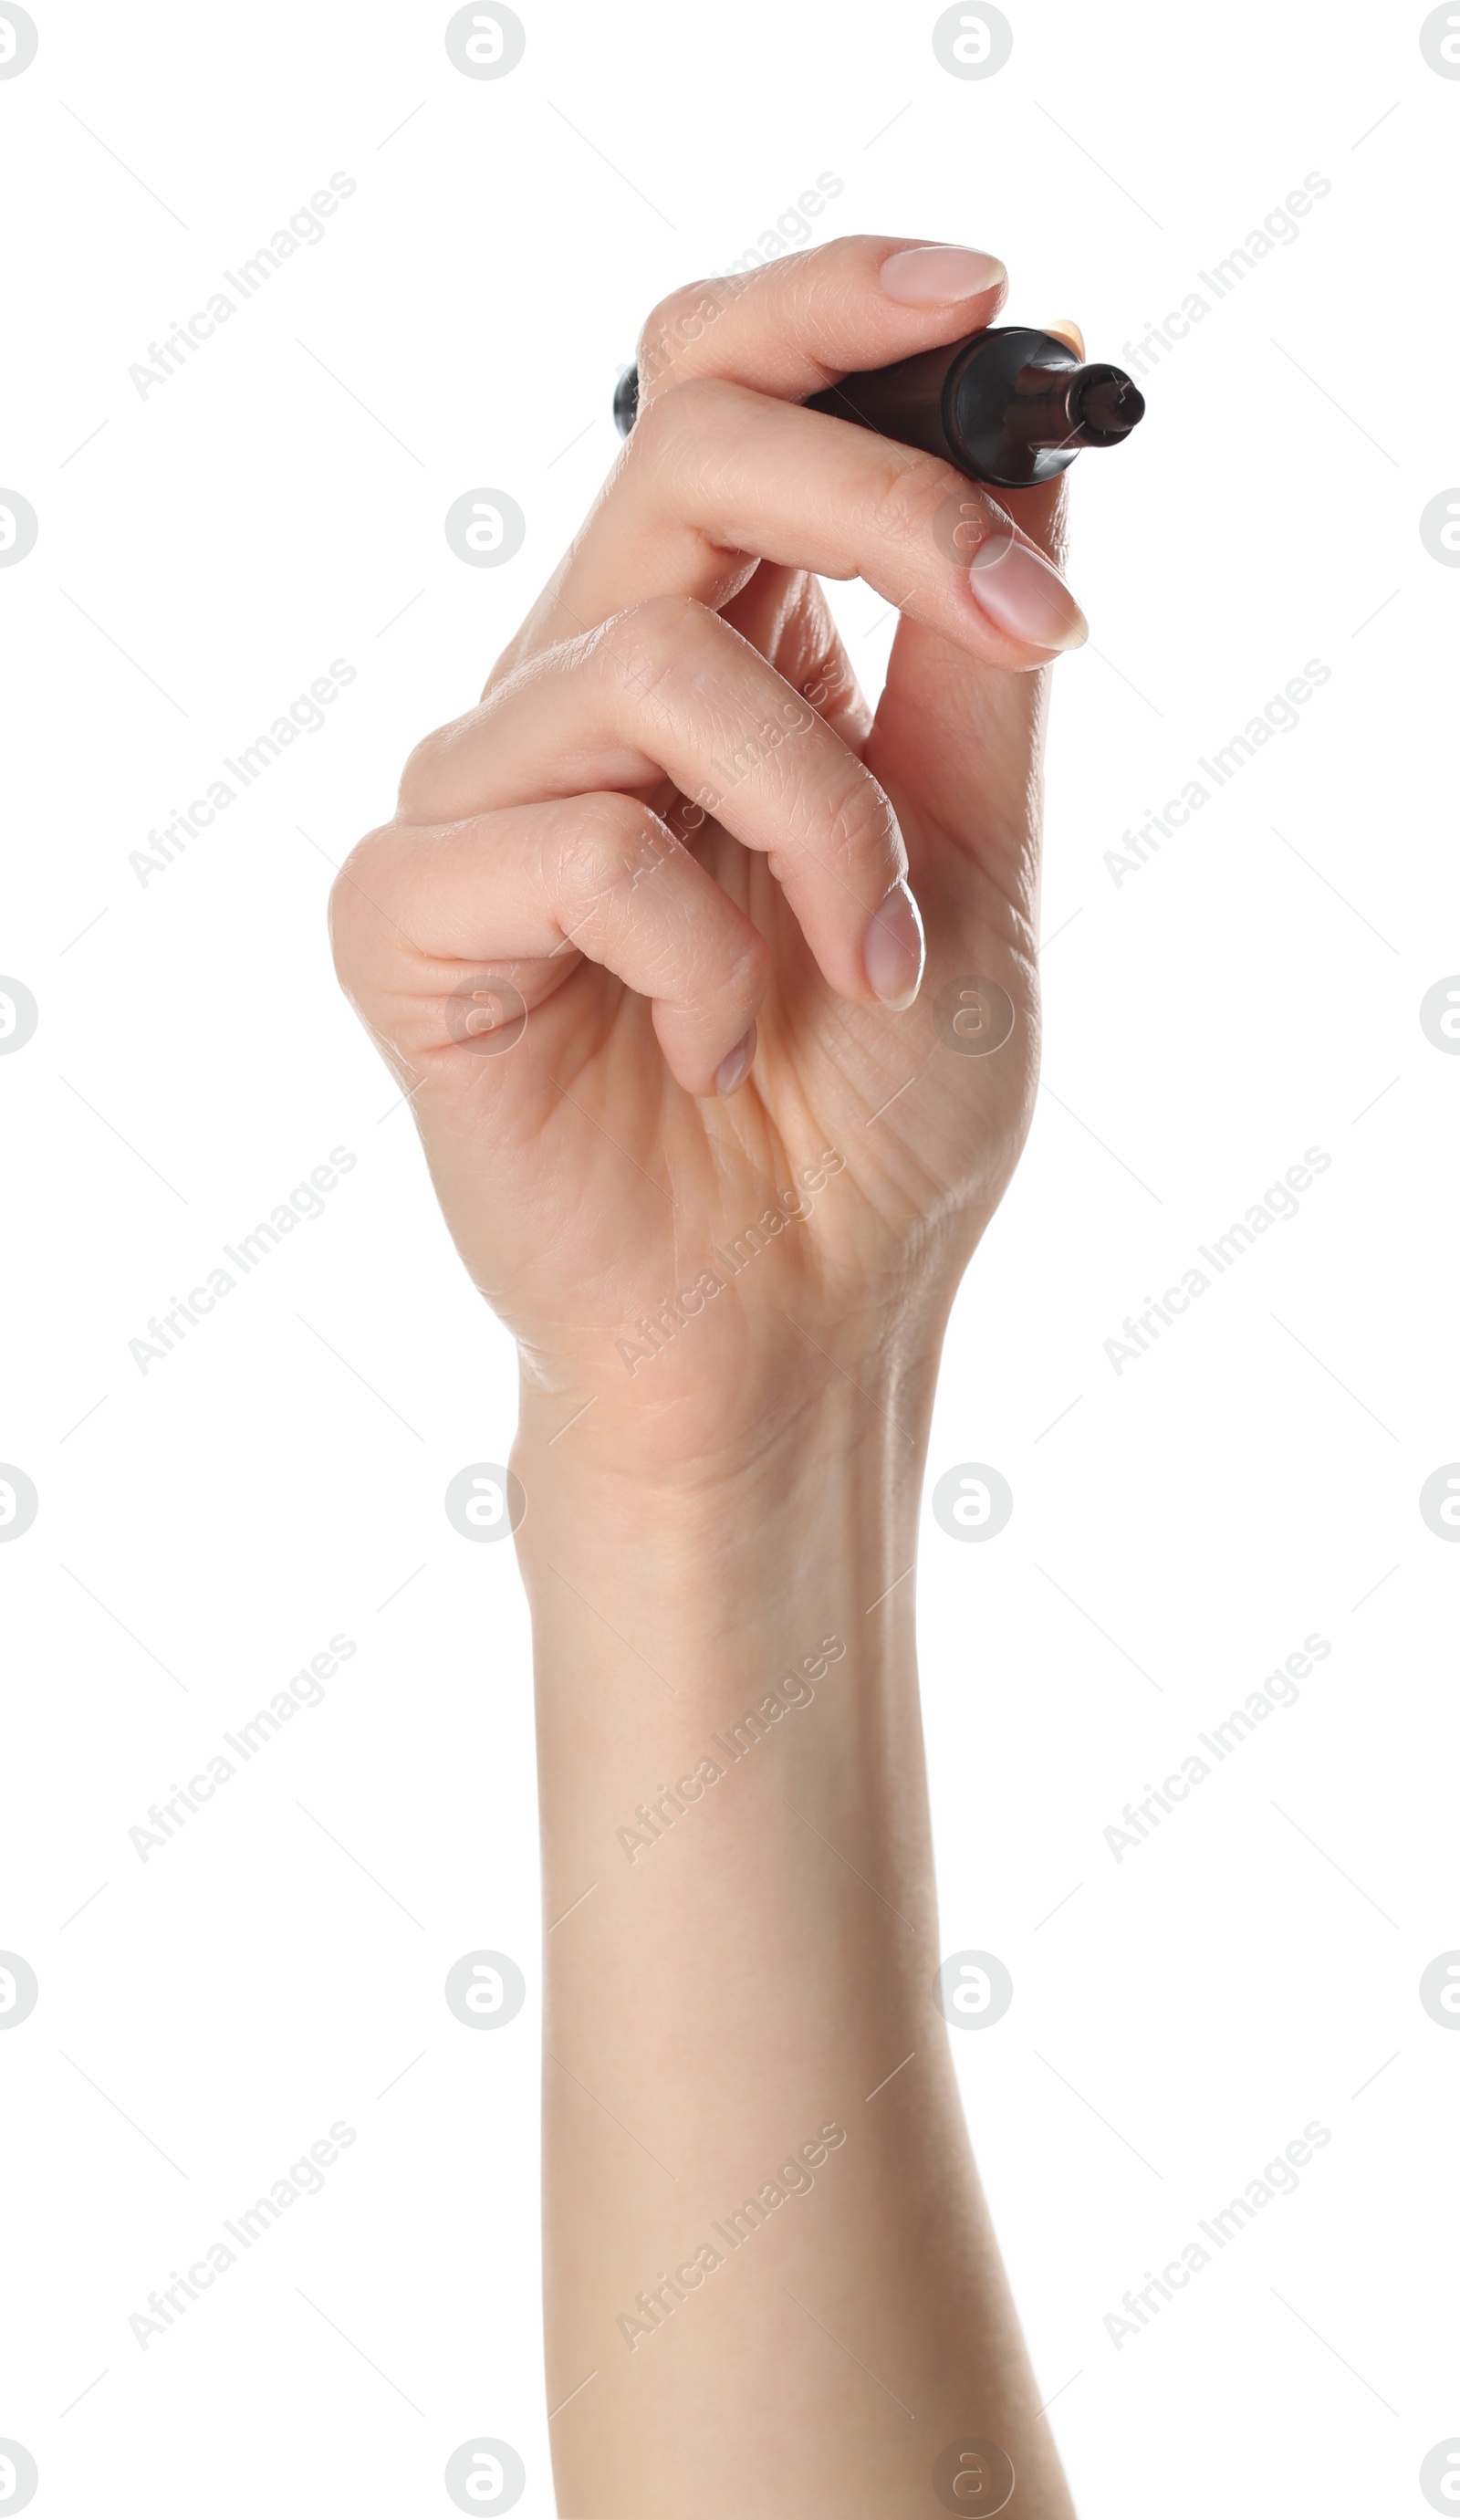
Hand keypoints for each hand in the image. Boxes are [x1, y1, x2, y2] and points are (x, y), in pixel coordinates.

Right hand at [330, 237, 1085, 1480]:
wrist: (799, 1319)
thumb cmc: (875, 1111)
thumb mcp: (973, 852)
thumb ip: (966, 653)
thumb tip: (1017, 429)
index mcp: (706, 661)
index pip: (711, 400)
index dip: (830, 313)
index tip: (990, 305)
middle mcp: (577, 701)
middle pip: (684, 454)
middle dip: (891, 516)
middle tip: (1038, 626)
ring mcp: (482, 804)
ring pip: (658, 669)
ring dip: (832, 827)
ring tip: (868, 977)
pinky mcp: (409, 918)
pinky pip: (575, 843)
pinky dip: (701, 956)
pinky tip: (712, 1055)